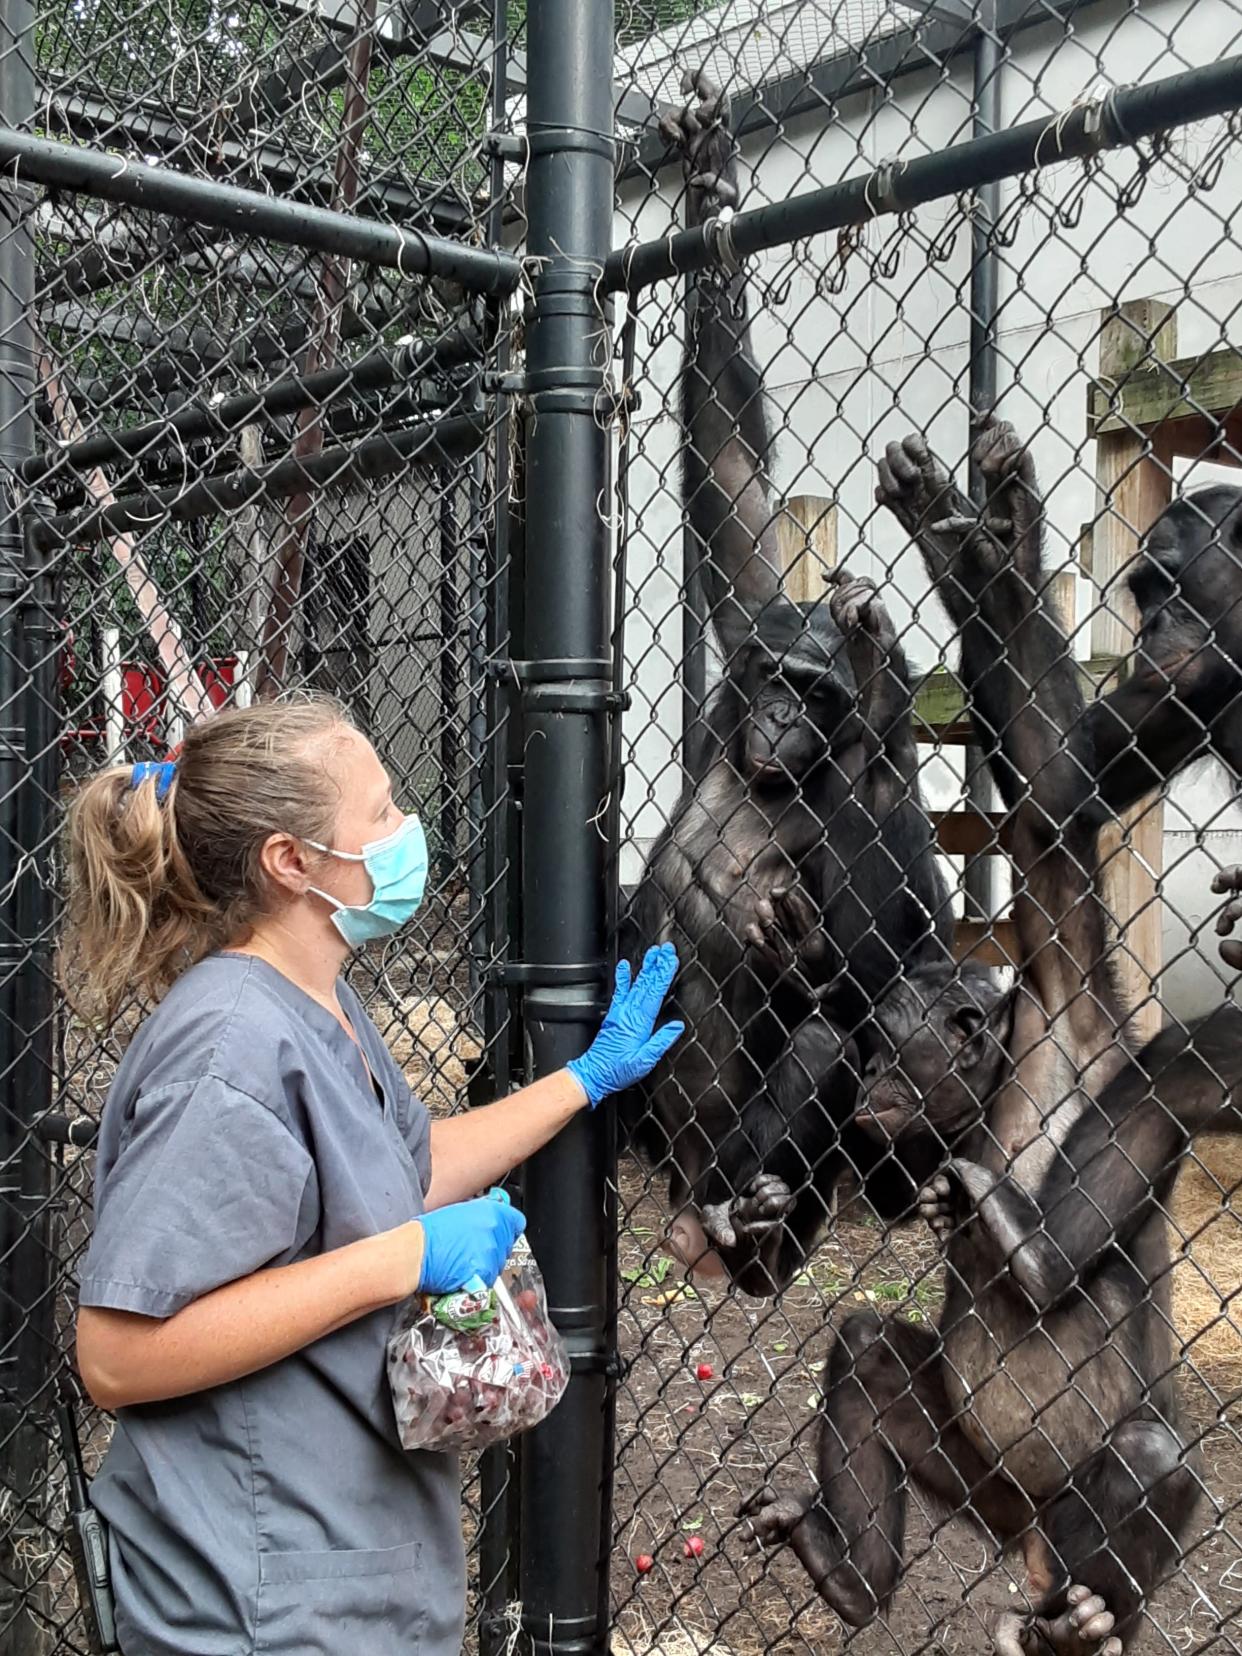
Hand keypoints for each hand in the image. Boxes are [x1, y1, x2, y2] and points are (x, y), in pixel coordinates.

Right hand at [416, 1190, 525, 1293]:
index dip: (508, 1228)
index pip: (516, 1222)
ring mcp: (491, 1253)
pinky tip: (462, 1272)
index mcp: (492, 1211)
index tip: (501, 1232)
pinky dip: (478, 1279)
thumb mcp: (460, 1211)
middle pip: (507, 1245)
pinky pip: (488, 1279)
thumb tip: (490, 1219)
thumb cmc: (429, 1232)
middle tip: (474, 1249)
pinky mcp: (485, 1274)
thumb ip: (481, 1215)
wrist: (415, 1253)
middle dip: (495, 1248)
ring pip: (498, 1263)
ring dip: (486, 1264)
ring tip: (464, 1261)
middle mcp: (496, 1231)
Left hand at [565, 944, 683, 1106]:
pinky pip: (620, 992)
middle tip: (667, 948)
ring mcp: (621, 1012)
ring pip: (637, 984)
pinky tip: (625, 966)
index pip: (655, 992)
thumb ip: (660, 1042)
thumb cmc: (617, 1070)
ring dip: (646, 967)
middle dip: (658, 965)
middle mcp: (630, 1013)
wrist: (594, 1073)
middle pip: (647, 983)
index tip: (671, 960)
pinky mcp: (615, 1015)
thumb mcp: (644, 1061)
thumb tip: (677, 1026)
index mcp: (639, 1023)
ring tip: (654, 952)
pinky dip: (623, 978)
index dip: (664, 974)